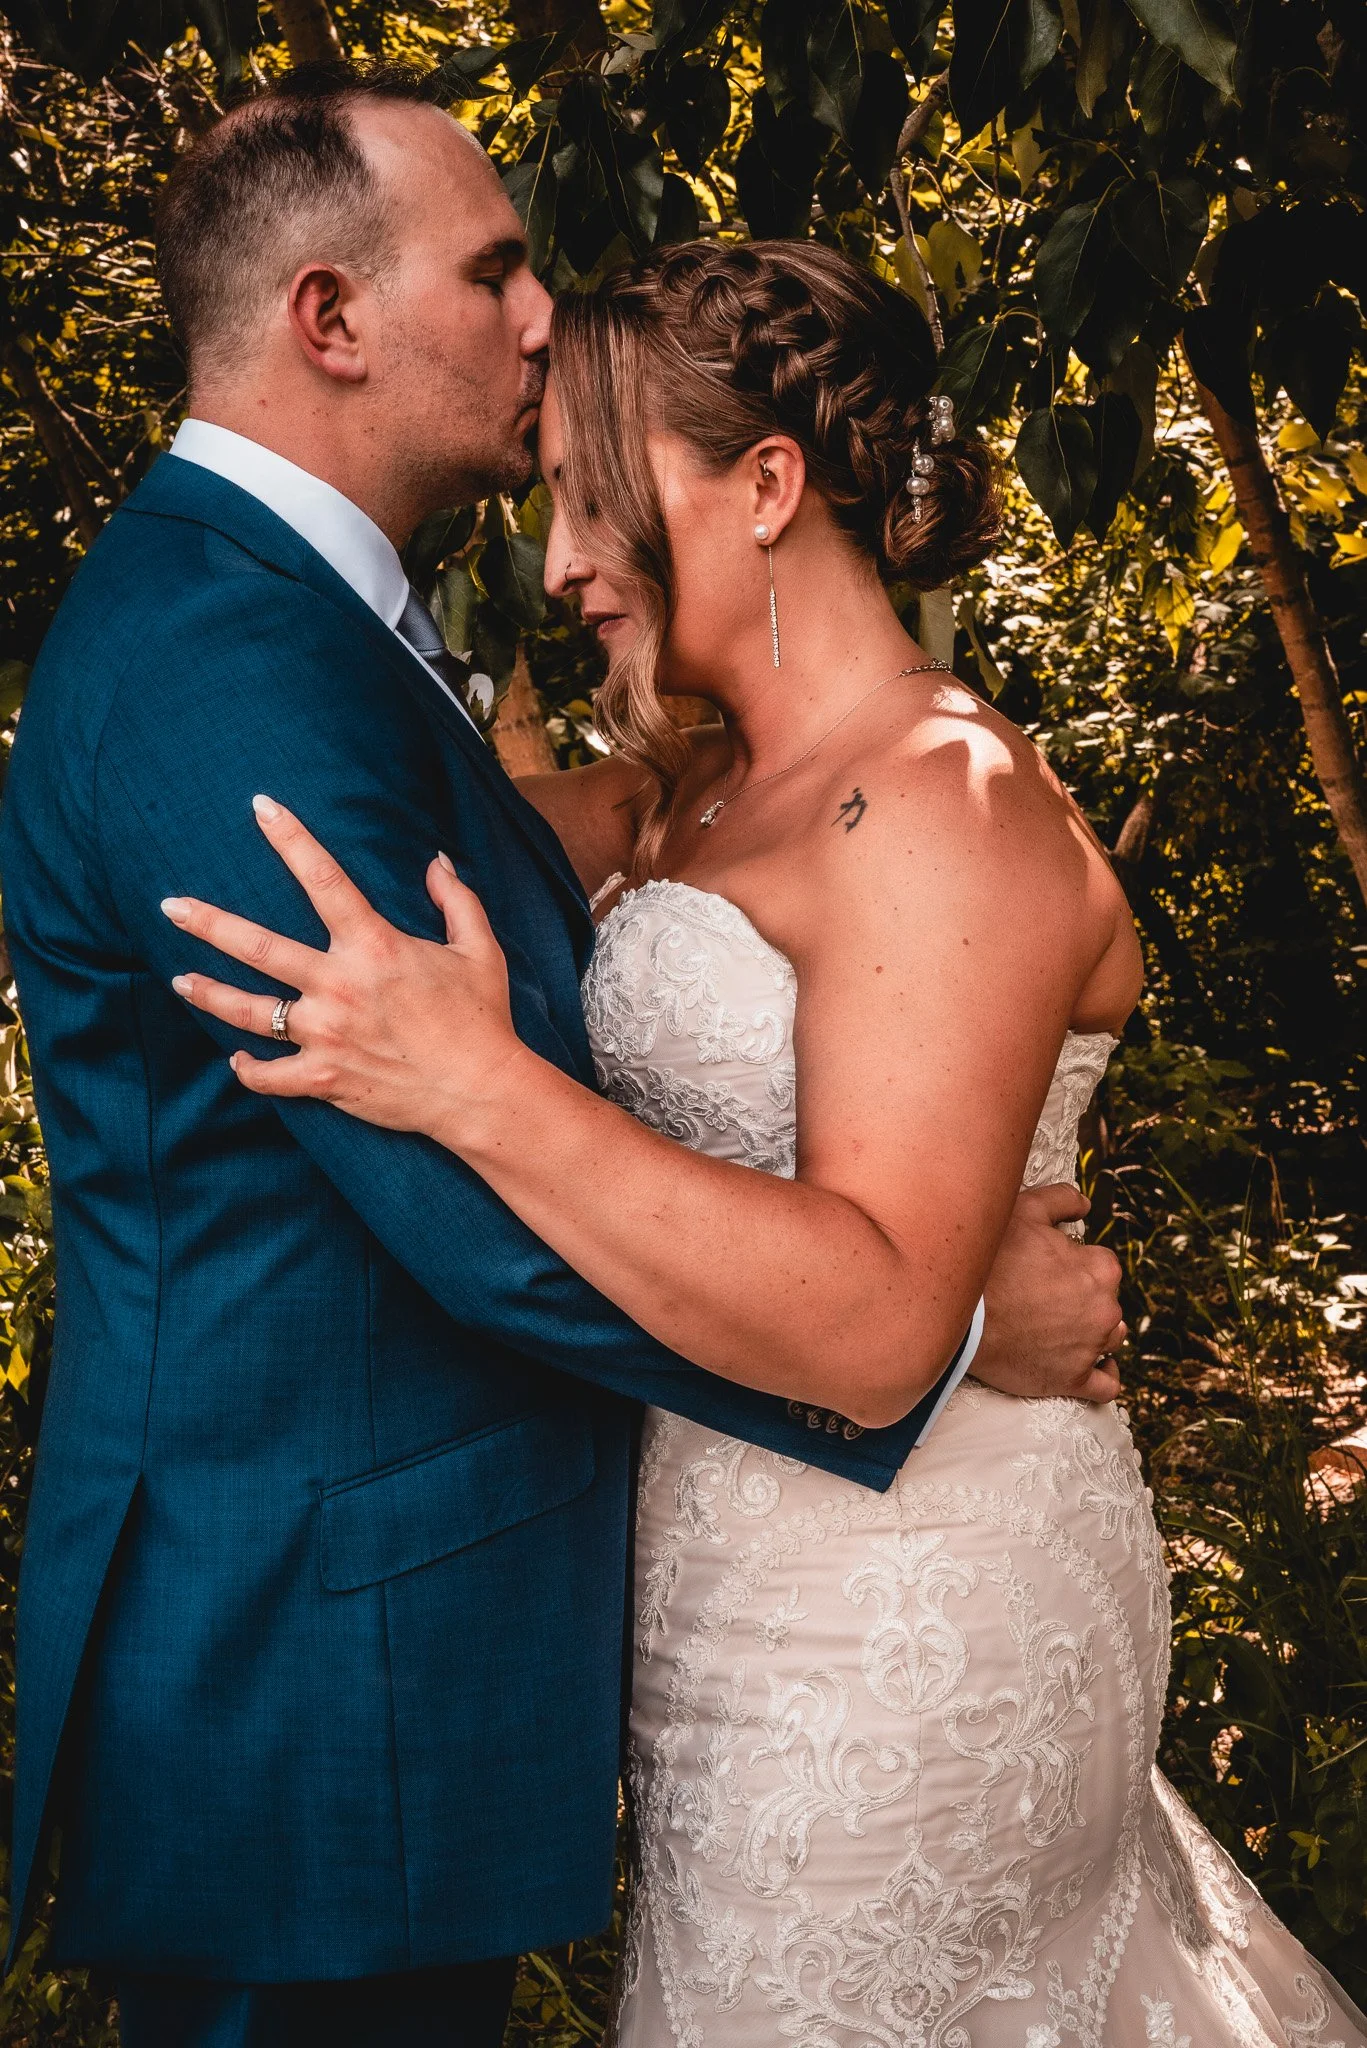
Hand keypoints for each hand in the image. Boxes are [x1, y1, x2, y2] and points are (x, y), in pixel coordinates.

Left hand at [162, 796, 524, 1135]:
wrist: (480, 1091)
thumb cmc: (482, 1018)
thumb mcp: (480, 950)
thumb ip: (456, 900)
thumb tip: (436, 861)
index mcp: (374, 946)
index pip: (323, 879)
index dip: (290, 838)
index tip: (261, 807)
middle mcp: (339, 986)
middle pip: (257, 946)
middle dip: (208, 923)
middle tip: (171, 906)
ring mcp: (327, 1034)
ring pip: (249, 1012)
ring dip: (209, 994)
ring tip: (179, 981)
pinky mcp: (325, 1078)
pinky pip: (271, 1077)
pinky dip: (249, 1070)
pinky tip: (236, 1059)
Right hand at [972, 1184, 1125, 1403]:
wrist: (957, 1313)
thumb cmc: (990, 1259)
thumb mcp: (1025, 1210)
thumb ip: (1062, 1199)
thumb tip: (1084, 1204)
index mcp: (1100, 1269)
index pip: (1100, 1264)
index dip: (1073, 1263)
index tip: (1047, 1268)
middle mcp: (1105, 1309)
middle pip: (1105, 1301)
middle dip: (1082, 1297)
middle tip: (1043, 1296)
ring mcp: (1090, 1348)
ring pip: (1110, 1338)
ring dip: (1094, 1331)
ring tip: (1062, 1327)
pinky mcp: (1072, 1380)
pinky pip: (1106, 1385)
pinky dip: (1105, 1375)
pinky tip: (1097, 1366)